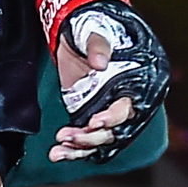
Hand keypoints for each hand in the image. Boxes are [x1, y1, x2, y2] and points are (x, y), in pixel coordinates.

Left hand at [49, 30, 136, 161]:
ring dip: (79, 148)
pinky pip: (83, 139)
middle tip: (69, 136)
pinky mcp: (86, 117)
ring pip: (98, 141)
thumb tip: (100, 62)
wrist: (76, 37)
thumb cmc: (93, 33)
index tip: (94, 121)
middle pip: (113, 133)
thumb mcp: (96, 34)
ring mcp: (103, 113)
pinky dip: (71, 149)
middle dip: (91, 137)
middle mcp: (119, 104)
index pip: (126, 110)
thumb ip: (99, 46)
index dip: (112, 117)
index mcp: (131, 86)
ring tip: (59, 148)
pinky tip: (56, 154)